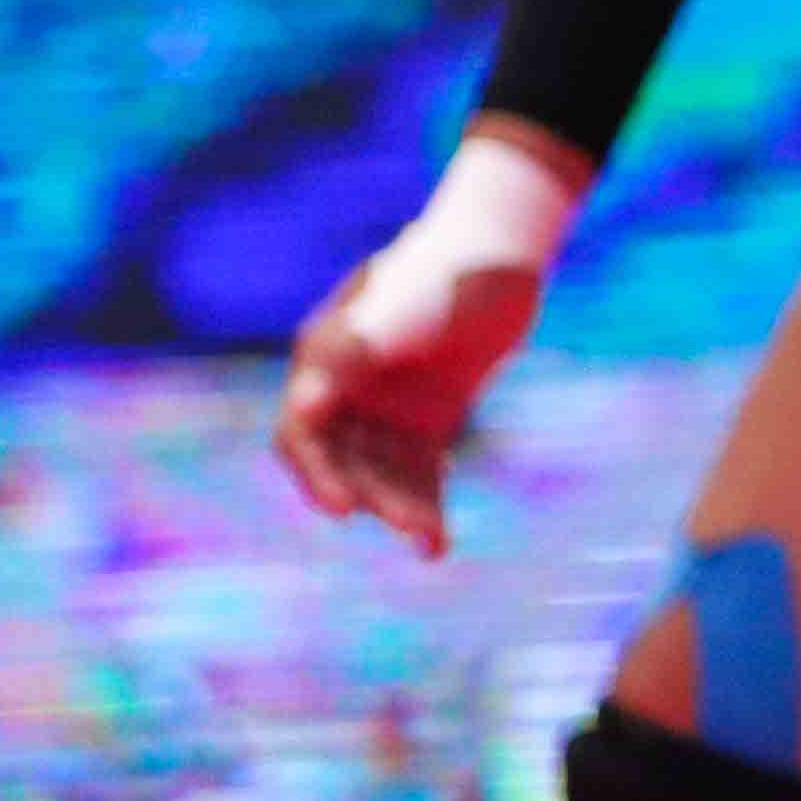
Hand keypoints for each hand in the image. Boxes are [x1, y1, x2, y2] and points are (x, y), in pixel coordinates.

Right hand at [276, 133, 578, 558]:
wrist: (498, 258)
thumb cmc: (436, 277)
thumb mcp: (388, 318)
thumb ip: (346, 361)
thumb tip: (304, 410)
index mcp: (322, 360)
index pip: (301, 433)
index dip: (316, 474)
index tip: (346, 508)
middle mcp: (347, 388)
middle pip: (344, 461)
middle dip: (373, 496)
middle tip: (412, 526)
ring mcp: (387, 404)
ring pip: (381, 473)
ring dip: (401, 509)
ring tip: (431, 543)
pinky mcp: (428, 417)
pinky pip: (417, 470)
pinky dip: (425, 502)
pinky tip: (437, 539)